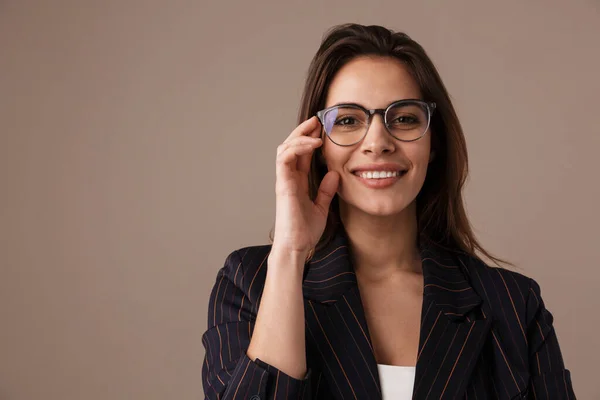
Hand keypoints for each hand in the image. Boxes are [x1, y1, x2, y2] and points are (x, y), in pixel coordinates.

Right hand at [272, 116, 339, 257]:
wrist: (296, 247)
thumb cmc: (305, 231)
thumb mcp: (321, 207)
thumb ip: (325, 191)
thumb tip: (334, 174)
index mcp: (297, 182)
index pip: (301, 154)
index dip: (310, 139)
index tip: (323, 129)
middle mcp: (288, 178)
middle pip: (291, 146)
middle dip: (303, 131)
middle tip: (317, 120)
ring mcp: (284, 180)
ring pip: (285, 147)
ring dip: (299, 135)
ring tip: (314, 127)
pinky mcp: (283, 184)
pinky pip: (285, 158)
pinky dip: (297, 147)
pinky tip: (313, 144)